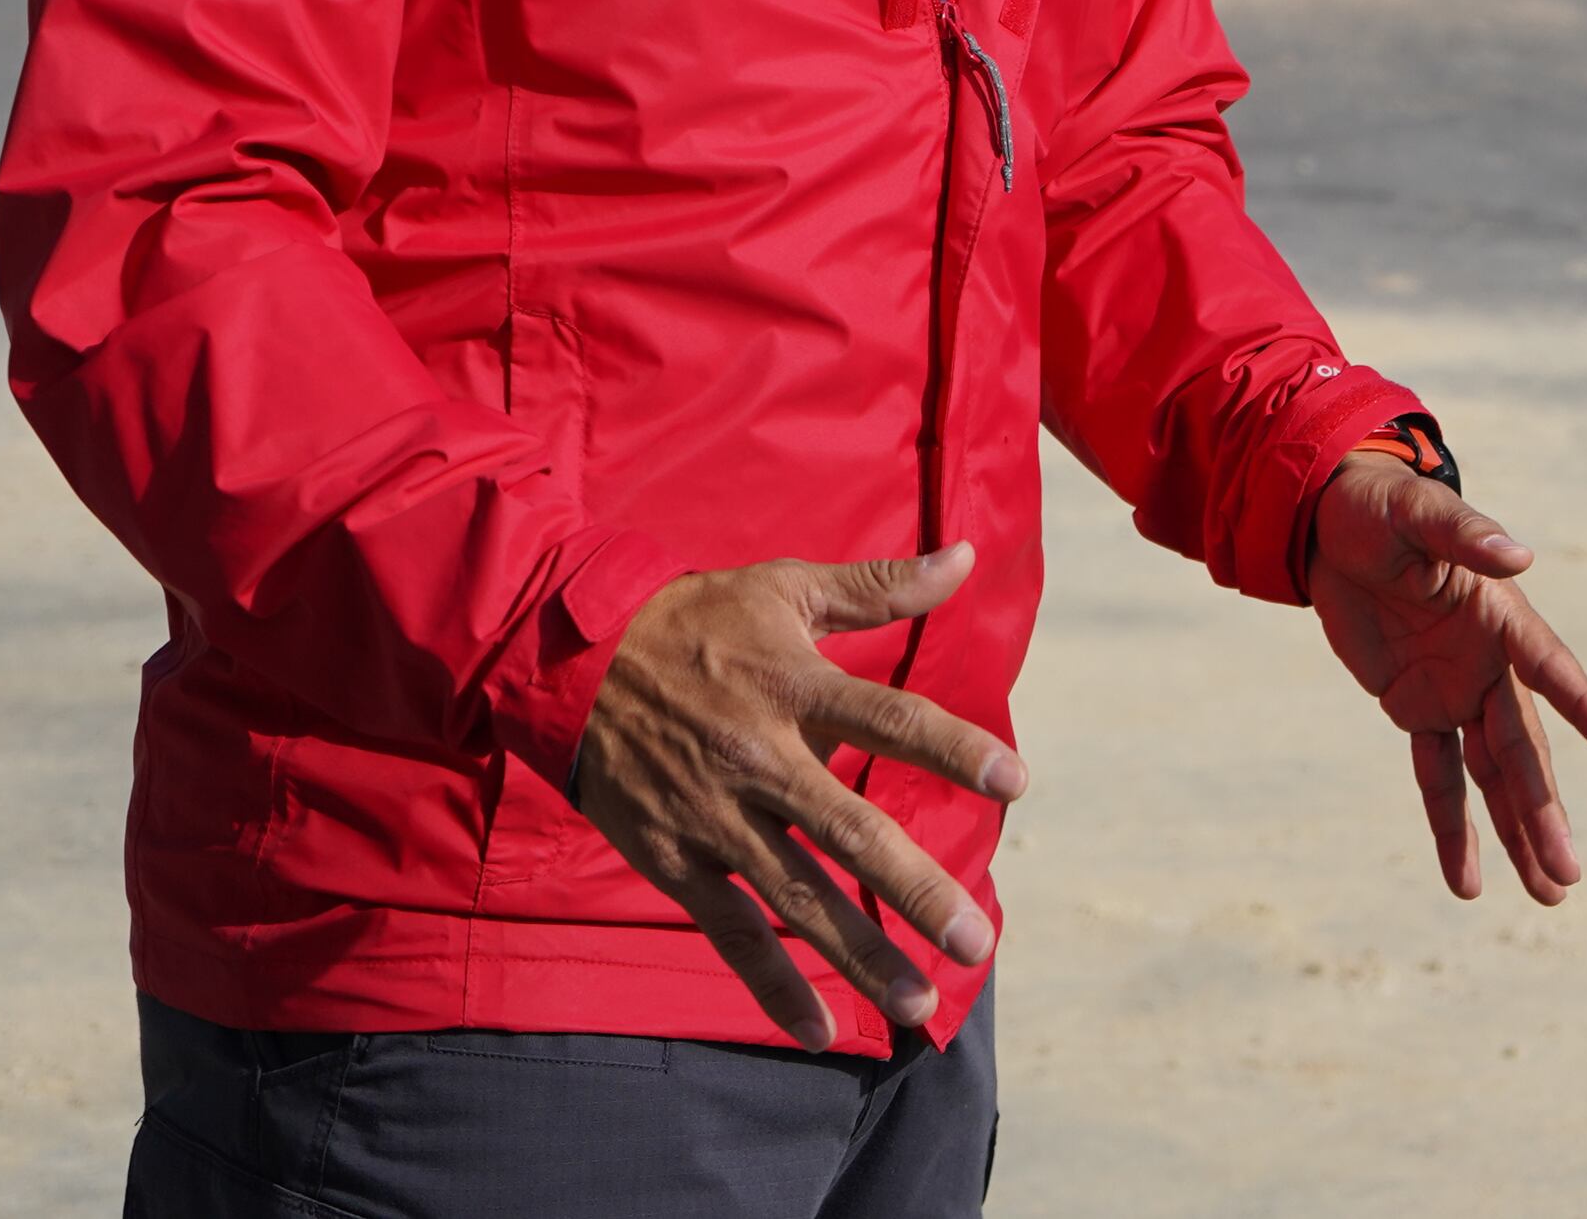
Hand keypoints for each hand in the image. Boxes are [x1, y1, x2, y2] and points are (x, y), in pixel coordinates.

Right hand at [568, 550, 1027, 1044]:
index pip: (889, 722)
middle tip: (976, 941)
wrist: (569, 655)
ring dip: (857, 954)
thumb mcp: (785, 587)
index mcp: (792, 685)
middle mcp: (758, 757)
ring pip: (794, 897)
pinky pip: (729, 930)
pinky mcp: (672, 858)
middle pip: (849, 831)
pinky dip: (772, 984)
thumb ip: (881, 585)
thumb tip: (967, 557)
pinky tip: (819, 1029)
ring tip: (918, 1003)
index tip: (1017, 785)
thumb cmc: (695, 618)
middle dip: (914, 890)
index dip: (954, 751)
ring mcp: (713, 816)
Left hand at [1307, 456, 1586, 904]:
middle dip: (1543, 811)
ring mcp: (1456, 690)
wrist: (1333, 525)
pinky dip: (1450, 827)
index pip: (1549, 667)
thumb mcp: (1417, 515)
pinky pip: (1438, 776)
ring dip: (1518, 832)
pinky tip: (1466, 882)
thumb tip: (1519, 555)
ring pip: (1492, 775)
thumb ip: (1466, 535)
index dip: (1586, 706)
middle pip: (1522, 748)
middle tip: (1569, 873)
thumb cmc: (1383, 508)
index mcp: (1500, 617)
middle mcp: (1489, 663)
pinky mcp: (1416, 708)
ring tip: (1548, 893)